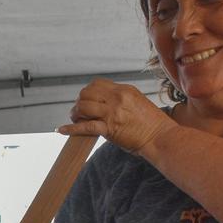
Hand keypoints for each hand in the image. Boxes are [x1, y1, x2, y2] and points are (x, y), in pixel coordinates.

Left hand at [58, 79, 175, 155]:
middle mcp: (117, 98)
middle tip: (79, 112)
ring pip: (83, 107)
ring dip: (75, 114)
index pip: (97, 84)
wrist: (161, 137)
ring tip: (75, 120)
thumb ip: (121, 100)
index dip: (87, 92)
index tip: (87, 100)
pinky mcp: (109, 129)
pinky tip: (62, 130)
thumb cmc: (152, 123)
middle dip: (79, 102)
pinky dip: (71, 128)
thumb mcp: (138, 102)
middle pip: (86, 93)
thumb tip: (105, 102)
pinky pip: (85, 127)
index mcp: (124, 90)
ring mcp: (113, 113)